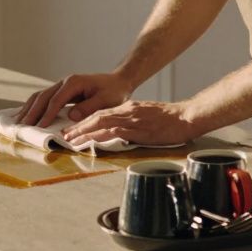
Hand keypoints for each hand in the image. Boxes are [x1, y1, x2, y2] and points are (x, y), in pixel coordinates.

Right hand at [14, 72, 132, 128]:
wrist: (117, 82)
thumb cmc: (114, 91)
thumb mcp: (106, 100)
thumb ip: (89, 108)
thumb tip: (71, 116)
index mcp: (73, 83)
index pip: (56, 100)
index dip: (47, 114)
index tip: (40, 126)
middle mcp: (64, 82)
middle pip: (43, 97)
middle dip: (31, 112)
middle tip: (22, 126)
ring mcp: (61, 86)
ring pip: (39, 96)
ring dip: (28, 109)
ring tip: (18, 122)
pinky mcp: (61, 92)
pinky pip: (44, 99)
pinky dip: (33, 106)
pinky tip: (26, 114)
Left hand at [62, 100, 197, 146]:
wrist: (186, 116)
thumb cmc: (169, 119)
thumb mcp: (146, 116)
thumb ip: (131, 121)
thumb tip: (118, 131)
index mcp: (128, 108)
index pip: (101, 113)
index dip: (84, 121)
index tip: (73, 129)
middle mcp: (126, 112)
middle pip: (96, 117)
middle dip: (79, 127)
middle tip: (65, 135)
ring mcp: (132, 120)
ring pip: (102, 124)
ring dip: (85, 132)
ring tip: (72, 140)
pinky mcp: (138, 130)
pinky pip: (116, 132)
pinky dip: (101, 136)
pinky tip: (92, 141)